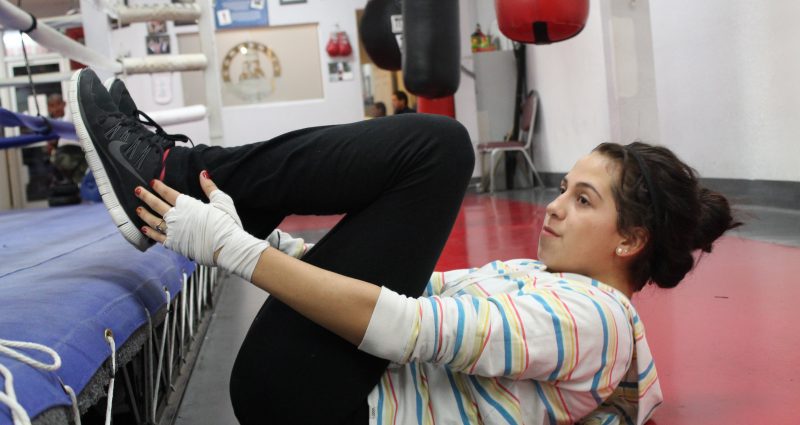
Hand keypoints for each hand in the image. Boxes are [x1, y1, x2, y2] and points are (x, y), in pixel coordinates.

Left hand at [135, 171, 268, 279]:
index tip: (152, 182)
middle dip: (146, 197)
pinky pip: (158, 237)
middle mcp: (176, 217)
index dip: (159, 187)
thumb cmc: (226, 223)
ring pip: (154, 221)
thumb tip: (203, 173)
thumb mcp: (221, 201)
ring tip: (138, 209)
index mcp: (187, 205)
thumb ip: (210, 187)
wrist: (226, 246)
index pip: (169, 193)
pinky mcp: (174, 244)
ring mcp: (173, 231)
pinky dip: (150, 233)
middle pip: (157, 205)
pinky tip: (144, 229)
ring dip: (144, 214)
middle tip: (137, 191)